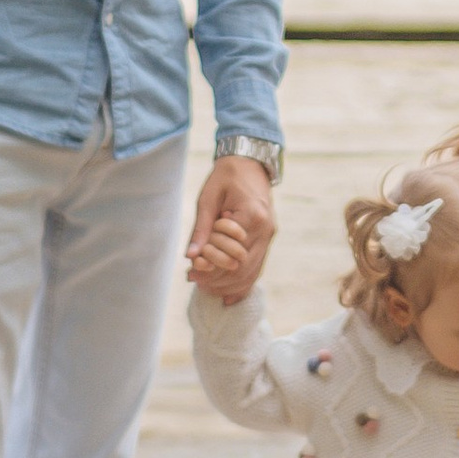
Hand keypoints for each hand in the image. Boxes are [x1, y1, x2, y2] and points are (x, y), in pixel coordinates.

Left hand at [187, 153, 275, 294]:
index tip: (189, 271)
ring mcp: (270, 235)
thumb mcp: (208, 198)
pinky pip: (258, 266)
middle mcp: (266, 229)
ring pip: (252, 272)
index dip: (209, 267)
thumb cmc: (226, 177)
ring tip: (205, 287)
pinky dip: (243, 282)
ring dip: (229, 284)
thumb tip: (191, 256)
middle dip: (217, 279)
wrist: (250, 162)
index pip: (230, 255)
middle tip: (192, 280)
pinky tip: (229, 295)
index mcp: (252, 217)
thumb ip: (201, 228)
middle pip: (242, 269)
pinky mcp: (268, 237)